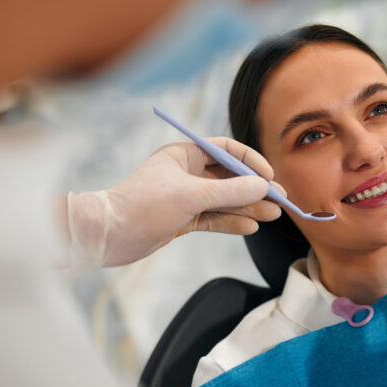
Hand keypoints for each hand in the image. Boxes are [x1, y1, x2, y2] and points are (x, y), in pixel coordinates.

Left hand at [66, 138, 283, 268]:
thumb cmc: (143, 206)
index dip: (251, 161)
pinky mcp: (183, 218)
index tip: (269, 177)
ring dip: (247, 207)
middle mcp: (187, 172)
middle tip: (279, 200)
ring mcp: (186, 196)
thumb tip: (262, 186)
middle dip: (254, 189)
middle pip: (229, 177)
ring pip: (224, 200)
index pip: (226, 150)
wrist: (107, 236)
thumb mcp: (191, 196)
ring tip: (272, 215)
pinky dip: (231, 222)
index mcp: (184, 154)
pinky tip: (250, 227)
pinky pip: (214, 217)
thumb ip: (230, 192)